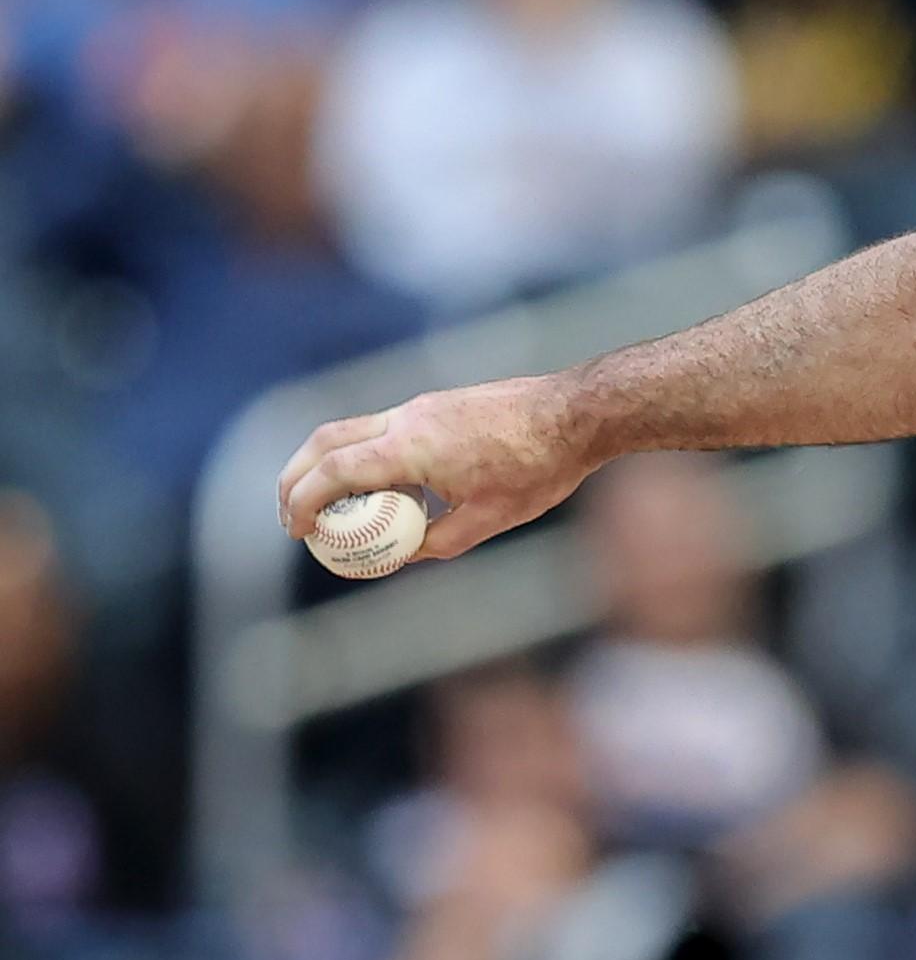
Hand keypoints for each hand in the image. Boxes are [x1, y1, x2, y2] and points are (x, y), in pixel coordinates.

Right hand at [277, 374, 602, 564]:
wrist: (579, 412)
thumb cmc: (540, 466)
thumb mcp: (488, 520)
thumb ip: (435, 542)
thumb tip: (400, 555)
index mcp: (410, 447)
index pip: (333, 472)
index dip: (303, 502)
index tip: (296, 531)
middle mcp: (407, 417)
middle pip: (325, 442)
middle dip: (296, 478)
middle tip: (292, 515)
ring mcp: (422, 406)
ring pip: (352, 429)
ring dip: (326, 463)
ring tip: (326, 502)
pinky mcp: (438, 404)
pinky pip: (382, 426)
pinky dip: (361, 453)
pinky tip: (377, 484)